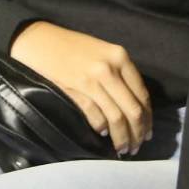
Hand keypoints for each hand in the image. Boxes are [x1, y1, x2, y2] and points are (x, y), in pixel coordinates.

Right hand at [10, 21, 151, 155]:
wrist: (41, 40)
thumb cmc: (74, 46)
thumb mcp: (104, 53)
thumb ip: (120, 75)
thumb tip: (134, 107)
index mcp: (120, 57)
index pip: (142, 94)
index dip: (147, 117)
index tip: (148, 132)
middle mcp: (110, 69)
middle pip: (133, 110)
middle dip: (138, 132)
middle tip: (137, 147)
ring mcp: (92, 80)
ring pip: (116, 117)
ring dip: (122, 137)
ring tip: (123, 148)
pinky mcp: (75, 90)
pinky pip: (95, 115)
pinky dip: (101, 128)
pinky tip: (103, 135)